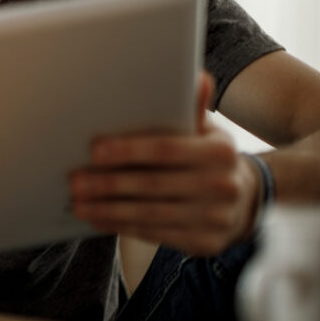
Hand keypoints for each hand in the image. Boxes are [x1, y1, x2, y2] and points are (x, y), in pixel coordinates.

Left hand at [69, 72, 260, 256]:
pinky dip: (122, 226)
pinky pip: (156, 234)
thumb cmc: (208, 157)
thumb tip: (198, 77)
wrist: (244, 200)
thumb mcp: (205, 131)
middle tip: (75, 182)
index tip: (94, 151)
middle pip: (153, 185)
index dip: (129, 150)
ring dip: (108, 209)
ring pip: (151, 214)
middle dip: (109, 184)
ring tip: (78, 204)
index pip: (167, 149)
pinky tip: (98, 218)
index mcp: (221, 152)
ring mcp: (216, 218)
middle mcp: (223, 186)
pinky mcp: (205, 243)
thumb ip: (193, 109)